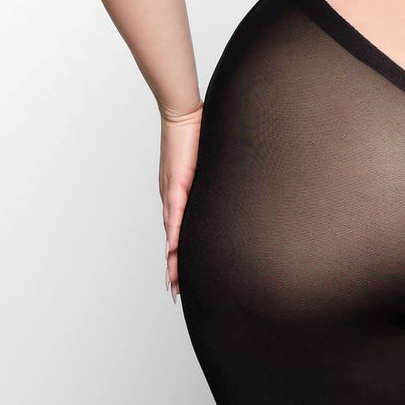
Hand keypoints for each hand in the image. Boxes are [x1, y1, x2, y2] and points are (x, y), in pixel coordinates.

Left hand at [160, 100, 203, 302]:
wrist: (183, 113)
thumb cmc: (196, 132)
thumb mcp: (209, 162)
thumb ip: (216, 177)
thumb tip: (233, 183)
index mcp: (179, 194)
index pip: (178, 230)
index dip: (179, 254)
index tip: (180, 275)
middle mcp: (171, 197)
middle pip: (172, 239)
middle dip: (173, 266)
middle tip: (175, 291)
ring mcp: (172, 192)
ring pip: (172, 233)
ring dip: (173, 259)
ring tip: (174, 282)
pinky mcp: (177, 184)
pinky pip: (176, 215)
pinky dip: (175, 235)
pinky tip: (175, 252)